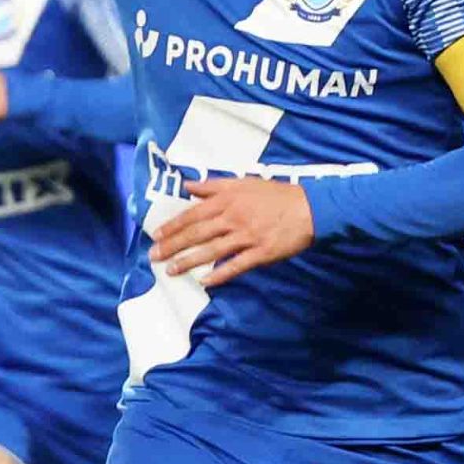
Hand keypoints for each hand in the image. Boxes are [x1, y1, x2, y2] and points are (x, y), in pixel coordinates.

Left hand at [150, 177, 315, 289]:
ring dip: (189, 261)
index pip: (193, 213)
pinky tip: (205, 281)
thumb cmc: (276, 195)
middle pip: (197, 233)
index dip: (174, 225)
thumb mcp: (243, 182)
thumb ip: (214, 185)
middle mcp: (233, 217)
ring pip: (212, 250)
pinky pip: (236, 265)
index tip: (157, 235)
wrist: (309, 208)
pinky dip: (220, 274)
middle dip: (173, 246)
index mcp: (228, 199)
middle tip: (154, 257)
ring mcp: (247, 236)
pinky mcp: (260, 252)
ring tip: (171, 270)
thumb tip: (189, 186)